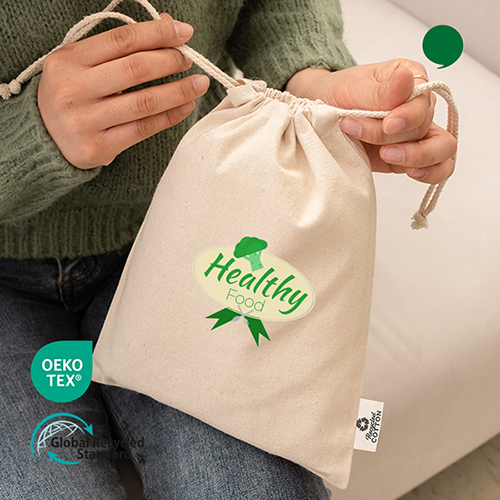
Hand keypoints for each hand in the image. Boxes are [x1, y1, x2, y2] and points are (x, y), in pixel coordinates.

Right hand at [38, 14, 209, 169]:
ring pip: (143, 102)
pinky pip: (143, 129)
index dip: (157, 34)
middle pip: (135, 69)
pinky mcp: (98, 147)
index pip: (122, 40)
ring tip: (199, 84)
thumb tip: (168, 24)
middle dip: (170, 62)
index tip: (184, 33)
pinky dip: (169, 117)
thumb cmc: (73, 95)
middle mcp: (73, 89)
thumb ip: (120, 47)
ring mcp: (85, 121)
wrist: (45, 139)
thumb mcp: (83, 64)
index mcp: (68, 60)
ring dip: (178, 91)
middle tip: (189, 61)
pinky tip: (185, 107)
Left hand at [285, 60, 456, 183]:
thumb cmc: (338, 94)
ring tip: (387, 156)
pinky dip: (429, 174)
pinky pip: (434, 168)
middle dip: (402, 139)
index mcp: (411, 80)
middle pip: (428, 127)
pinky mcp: (406, 156)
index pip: (424, 101)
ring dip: (416, 157)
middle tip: (381, 148)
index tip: (387, 123)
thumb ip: (381, 91)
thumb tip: (407, 78)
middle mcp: (419, 107)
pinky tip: (413, 173)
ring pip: (441, 150)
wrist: (319, 114)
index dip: (408, 116)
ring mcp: (415, 134)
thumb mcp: (353, 88)